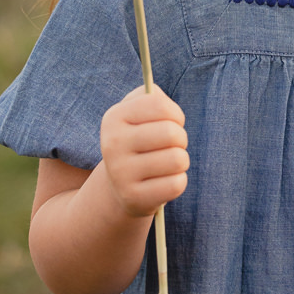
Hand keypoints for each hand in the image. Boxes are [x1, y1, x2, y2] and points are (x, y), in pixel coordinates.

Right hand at [100, 85, 188, 217]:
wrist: (121, 185)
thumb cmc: (139, 140)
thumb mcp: (138, 112)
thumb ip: (151, 95)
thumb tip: (158, 94)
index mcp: (113, 118)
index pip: (160, 105)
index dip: (175, 114)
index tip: (172, 122)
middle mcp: (112, 144)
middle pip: (172, 133)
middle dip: (181, 139)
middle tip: (172, 146)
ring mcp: (121, 174)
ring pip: (178, 160)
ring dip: (181, 161)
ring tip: (168, 163)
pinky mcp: (134, 198)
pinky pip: (176, 184)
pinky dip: (178, 181)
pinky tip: (163, 181)